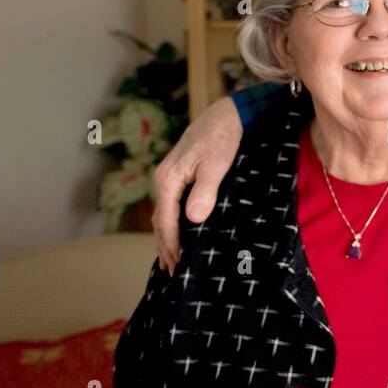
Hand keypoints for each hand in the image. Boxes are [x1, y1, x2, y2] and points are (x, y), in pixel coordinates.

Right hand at [153, 96, 241, 274]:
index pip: (167, 220)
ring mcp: (170, 177)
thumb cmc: (223, 138)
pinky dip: (172, 223)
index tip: (179, 265)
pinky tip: (179, 233)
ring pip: (164, 214)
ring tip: (171, 261)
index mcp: (169, 179)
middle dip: (166, 246)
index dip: (172, 244)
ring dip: (167, 237)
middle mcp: (164, 179)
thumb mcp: (216, 164)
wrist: (226, 114)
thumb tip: (193, 220)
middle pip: (161, 220)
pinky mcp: (180, 176)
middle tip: (172, 272)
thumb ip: (205, 191)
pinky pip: (171, 206)